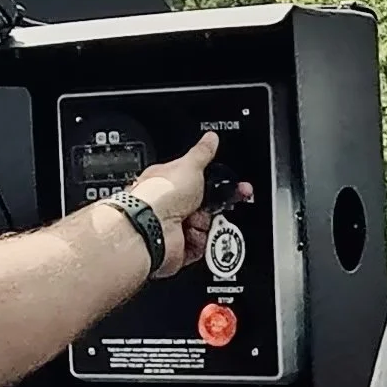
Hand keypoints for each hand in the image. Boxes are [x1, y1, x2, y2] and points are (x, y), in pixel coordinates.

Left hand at [131, 132, 254, 279]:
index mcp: (171, 182)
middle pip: (207, 207)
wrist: (150, 228)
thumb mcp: (189, 165)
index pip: (201, 181)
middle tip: (217, 206)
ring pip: (207, 228)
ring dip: (208, 227)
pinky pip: (202, 247)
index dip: (219, 184)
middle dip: (216, 208)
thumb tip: (211, 138)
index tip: (236, 187)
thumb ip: (203, 153)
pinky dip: (202, 244)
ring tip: (196, 222)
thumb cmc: (161, 194)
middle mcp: (172, 205)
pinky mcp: (179, 248)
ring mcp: (175, 227)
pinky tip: (194, 236)